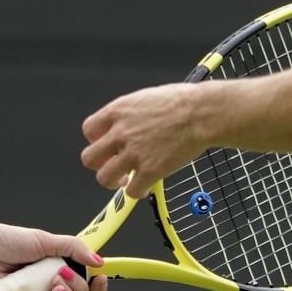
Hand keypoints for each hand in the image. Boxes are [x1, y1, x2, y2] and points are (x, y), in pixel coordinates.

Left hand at [0, 221, 108, 290]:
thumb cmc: (3, 240)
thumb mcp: (44, 239)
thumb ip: (73, 248)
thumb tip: (99, 261)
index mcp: (57, 264)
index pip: (86, 280)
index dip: (97, 284)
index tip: (101, 278)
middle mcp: (49, 283)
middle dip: (81, 288)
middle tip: (66, 273)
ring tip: (56, 281)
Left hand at [81, 84, 208, 198]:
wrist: (202, 113)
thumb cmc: (183, 102)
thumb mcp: (147, 97)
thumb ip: (131, 114)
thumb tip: (130, 124)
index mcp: (118, 111)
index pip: (89, 130)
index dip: (96, 141)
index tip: (107, 146)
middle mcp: (120, 133)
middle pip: (89, 157)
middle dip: (100, 164)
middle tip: (113, 165)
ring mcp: (133, 153)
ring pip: (104, 178)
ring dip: (113, 181)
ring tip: (126, 180)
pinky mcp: (149, 171)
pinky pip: (131, 192)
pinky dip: (137, 192)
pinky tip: (145, 186)